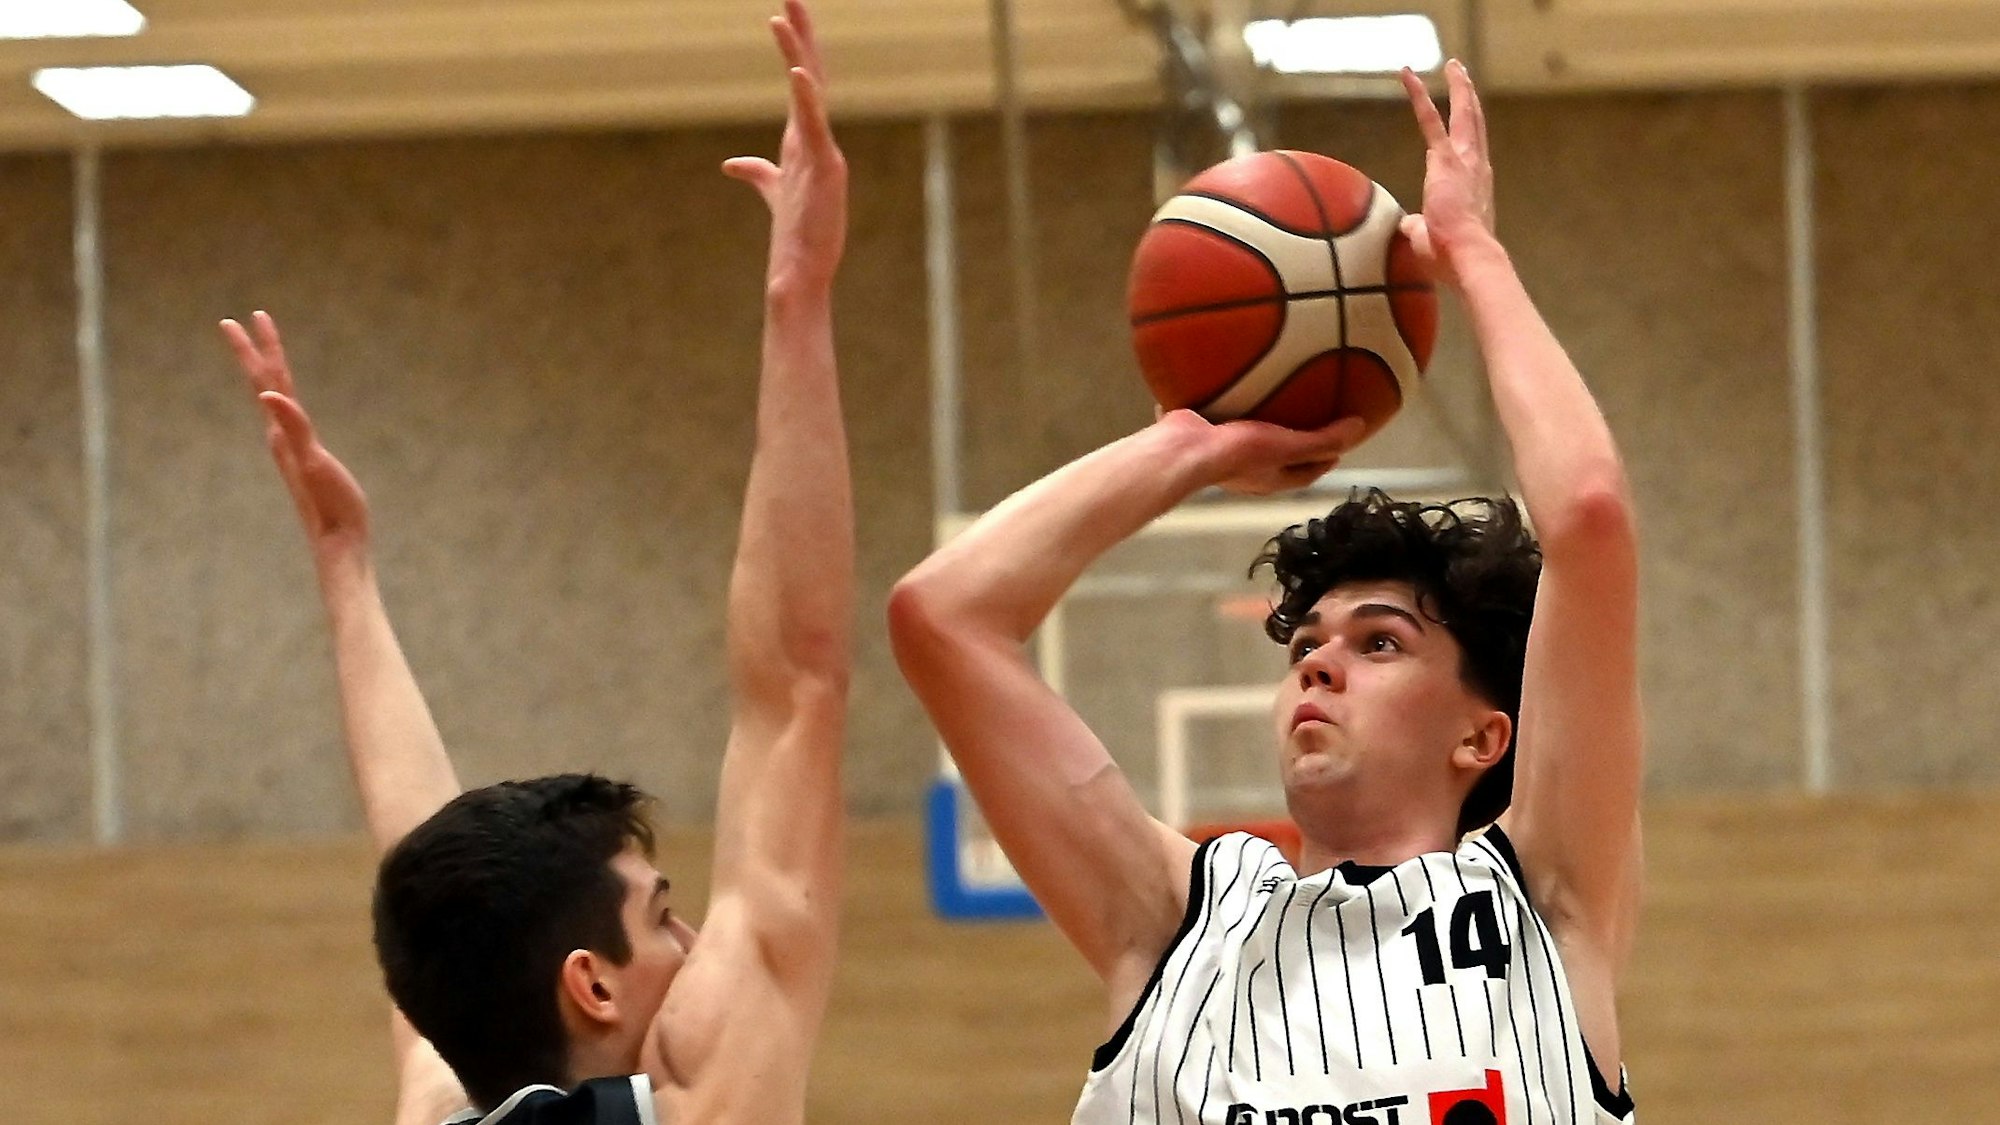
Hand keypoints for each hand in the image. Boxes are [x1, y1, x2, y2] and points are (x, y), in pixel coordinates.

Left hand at [220, 311, 371, 562]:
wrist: (337, 542)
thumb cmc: (330, 504)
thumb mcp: (311, 461)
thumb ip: (292, 426)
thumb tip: (266, 395)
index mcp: (282, 431)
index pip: (267, 379)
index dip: (258, 346)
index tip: (248, 317)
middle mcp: (281, 434)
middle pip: (266, 382)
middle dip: (256, 350)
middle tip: (245, 319)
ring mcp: (291, 447)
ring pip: (276, 398)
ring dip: (269, 371)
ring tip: (264, 353)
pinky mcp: (305, 458)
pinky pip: (290, 418)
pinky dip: (284, 399)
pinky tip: (282, 401)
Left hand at [723, 1, 847, 294]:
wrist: (802, 272)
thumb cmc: (796, 236)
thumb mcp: (772, 192)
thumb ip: (756, 173)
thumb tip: (732, 163)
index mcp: (804, 139)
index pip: (801, 81)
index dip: (794, 45)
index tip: (785, 11)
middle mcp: (816, 139)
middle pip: (809, 74)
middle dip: (801, 34)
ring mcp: (823, 152)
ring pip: (810, 92)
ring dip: (796, 54)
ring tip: (782, 18)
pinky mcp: (825, 169)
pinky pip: (814, 126)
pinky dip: (806, 97)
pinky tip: (795, 70)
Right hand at [1163, 410, 1368, 495]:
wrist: (1184, 449)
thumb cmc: (1237, 454)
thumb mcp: (1288, 445)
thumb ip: (1322, 439)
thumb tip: (1359, 427)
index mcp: (1270, 478)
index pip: (1306, 473)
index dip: (1325, 460)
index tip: (1339, 447)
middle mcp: (1248, 471)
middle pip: (1279, 458)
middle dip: (1294, 443)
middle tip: (1310, 420)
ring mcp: (1223, 454)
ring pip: (1249, 438)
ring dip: (1261, 423)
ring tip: (1272, 397)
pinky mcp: (1203, 435)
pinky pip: (1221, 417)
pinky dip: (1228, 404)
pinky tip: (1231, 383)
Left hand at [1398, 60, 1494, 287]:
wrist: (1469, 258)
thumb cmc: (1452, 258)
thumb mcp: (1431, 243)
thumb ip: (1419, 229)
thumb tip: (1408, 226)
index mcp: (1475, 189)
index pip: (1471, 156)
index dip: (1465, 139)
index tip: (1461, 125)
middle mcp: (1477, 169)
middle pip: (1476, 126)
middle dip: (1470, 100)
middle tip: (1464, 77)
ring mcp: (1465, 162)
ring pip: (1465, 115)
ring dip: (1460, 88)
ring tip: (1454, 65)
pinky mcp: (1446, 161)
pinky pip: (1430, 120)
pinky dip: (1419, 96)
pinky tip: (1408, 75)